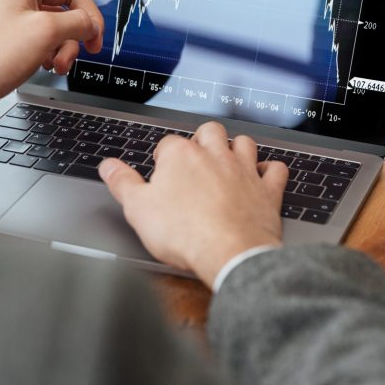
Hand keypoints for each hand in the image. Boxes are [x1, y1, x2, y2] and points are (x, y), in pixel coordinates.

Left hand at [0, 0, 103, 120]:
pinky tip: (52, 64)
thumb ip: (78, 23)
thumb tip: (91, 25)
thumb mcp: (47, 32)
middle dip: (82, 22)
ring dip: (68, 43)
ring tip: (63, 62)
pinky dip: (55, 50)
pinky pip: (47, 35)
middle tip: (93, 43)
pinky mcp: (15, 36)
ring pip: (59, 21)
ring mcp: (17, 14)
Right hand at [99, 122, 287, 287]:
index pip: (168, 144)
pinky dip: (271, 170)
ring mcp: (244, 170)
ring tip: (227, 160)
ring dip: (236, 148)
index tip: (161, 173)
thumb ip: (122, 183)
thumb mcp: (138, 209)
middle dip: (202, 140)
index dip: (163, 158)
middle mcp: (215, 155)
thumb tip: (108, 166)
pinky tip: (264, 175)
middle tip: (194, 159)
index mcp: (181, 156)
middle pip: (209, 131)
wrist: (229, 253)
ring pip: (244, 142)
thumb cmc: (184, 233)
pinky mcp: (267, 190)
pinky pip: (276, 169)